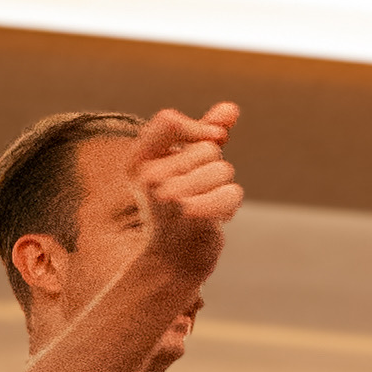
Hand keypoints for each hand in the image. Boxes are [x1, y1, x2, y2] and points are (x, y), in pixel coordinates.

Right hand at [129, 101, 242, 290]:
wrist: (173, 263)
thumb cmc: (180, 210)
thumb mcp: (185, 167)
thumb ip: (205, 133)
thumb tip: (232, 108)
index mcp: (139, 163)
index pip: (168, 120)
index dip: (197, 128)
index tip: (212, 140)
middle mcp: (149, 177)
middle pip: (209, 148)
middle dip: (213, 171)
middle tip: (195, 197)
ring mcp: (169, 195)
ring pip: (223, 170)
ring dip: (222, 190)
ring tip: (203, 209)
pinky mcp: (192, 213)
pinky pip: (232, 192)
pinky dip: (229, 206)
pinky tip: (212, 220)